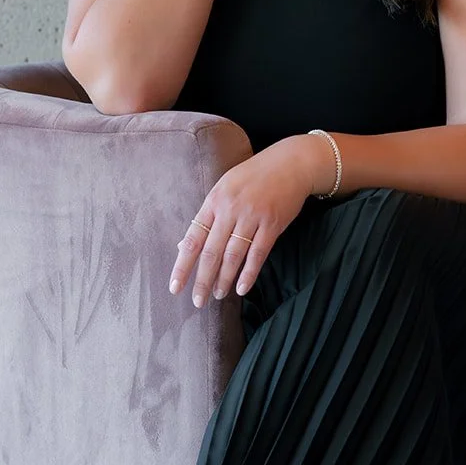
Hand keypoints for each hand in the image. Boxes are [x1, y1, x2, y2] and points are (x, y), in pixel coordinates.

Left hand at [169, 137, 322, 305]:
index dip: (182, 265)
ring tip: (218, 295)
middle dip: (202, 280)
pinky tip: (241, 288)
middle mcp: (230, 209)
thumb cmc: (253, 176)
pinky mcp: (272, 223)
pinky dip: (249, 273)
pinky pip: (258, 253)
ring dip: (224, 279)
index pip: (192, 238)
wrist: (291, 162)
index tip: (175, 287)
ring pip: (233, 255)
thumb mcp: (224, 188)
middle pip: (211, 252)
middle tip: (197, 302)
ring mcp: (252, 216)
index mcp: (214, 200)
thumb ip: (207, 216)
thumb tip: (183, 245)